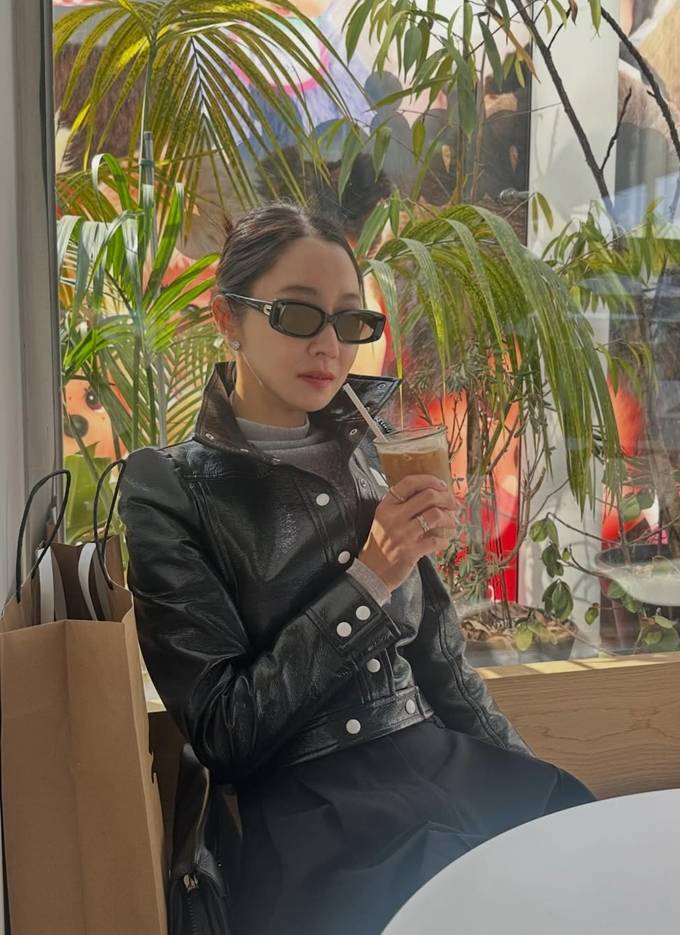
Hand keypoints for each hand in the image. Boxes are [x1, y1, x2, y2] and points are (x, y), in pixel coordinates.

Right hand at [358, 475, 456, 591]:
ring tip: (451, 524)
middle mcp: (393, 517)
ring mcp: (402, 534)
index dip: (430, 480)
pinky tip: (443, 541)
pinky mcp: (410, 552)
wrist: (371, 572)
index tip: (442, 486)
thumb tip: (434, 495)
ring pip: (436, 515)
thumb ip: (403, 506)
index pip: (410, 482)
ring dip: (449, 519)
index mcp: (387, 506)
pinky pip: (436, 540)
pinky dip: (444, 540)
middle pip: (428, 496)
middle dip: (447, 498)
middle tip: (454, 505)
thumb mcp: (384, 519)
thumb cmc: (381, 544)